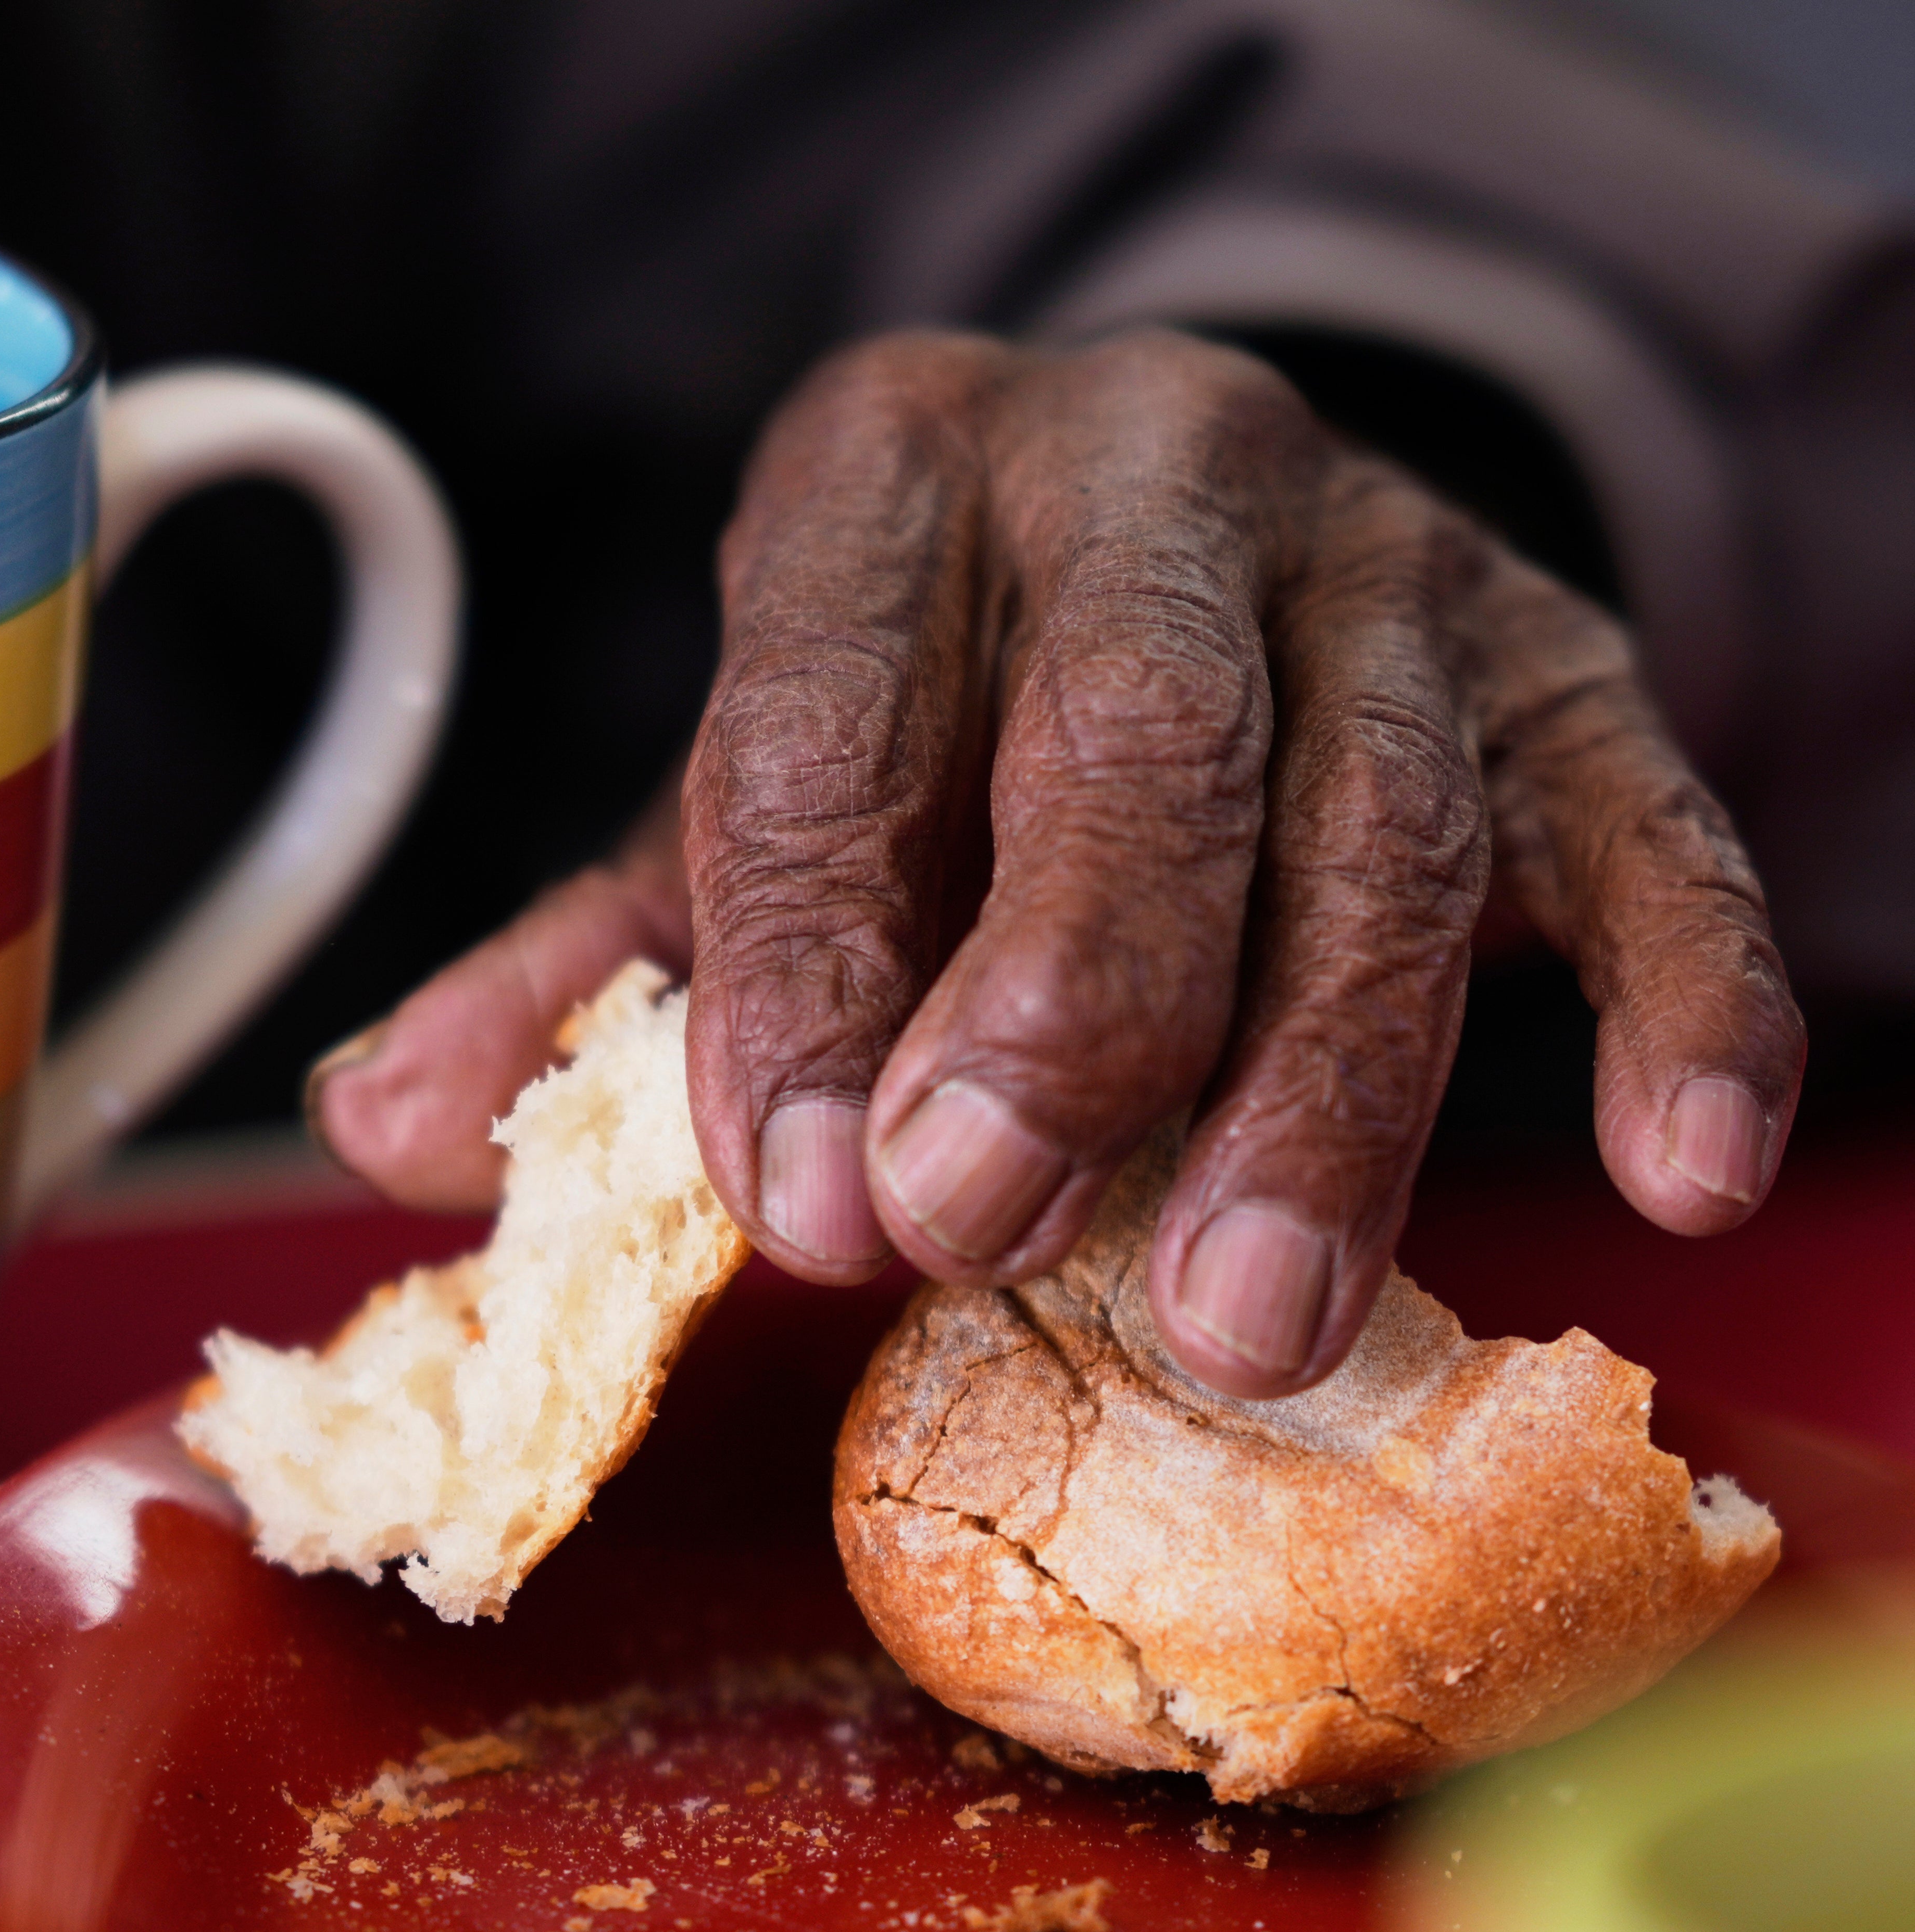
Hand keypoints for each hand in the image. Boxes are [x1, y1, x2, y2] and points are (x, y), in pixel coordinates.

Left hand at [311, 329, 1803, 1398]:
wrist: (1162, 536)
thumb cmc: (924, 706)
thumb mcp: (733, 806)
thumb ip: (577, 967)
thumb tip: (388, 1126)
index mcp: (886, 473)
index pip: (823, 709)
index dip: (805, 964)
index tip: (798, 1191)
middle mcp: (1147, 470)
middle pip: (1133, 736)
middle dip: (1060, 1003)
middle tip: (983, 1232)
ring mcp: (1385, 561)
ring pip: (1379, 822)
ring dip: (1317, 1091)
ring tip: (1238, 1318)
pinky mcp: (1569, 666)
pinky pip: (1646, 826)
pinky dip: (1685, 997)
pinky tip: (1680, 1169)